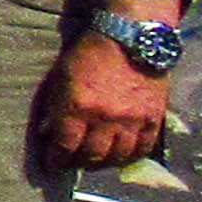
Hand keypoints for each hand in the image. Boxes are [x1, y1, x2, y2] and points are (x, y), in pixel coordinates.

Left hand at [38, 35, 172, 172]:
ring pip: (117, 157)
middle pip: (91, 156)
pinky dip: (129, 157)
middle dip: (78, 163)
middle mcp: (106, 118)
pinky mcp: (153, 119)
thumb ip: (55, 106)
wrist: (131, 37)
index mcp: (78, 107)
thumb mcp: (61, 76)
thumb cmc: (89, 53)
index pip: (64, 146)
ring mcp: (132, 120)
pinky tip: (120, 155)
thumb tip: (48, 133)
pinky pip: (142, 149)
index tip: (52, 165)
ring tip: (95, 161)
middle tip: (72, 163)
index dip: (56, 160)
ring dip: (103, 164)